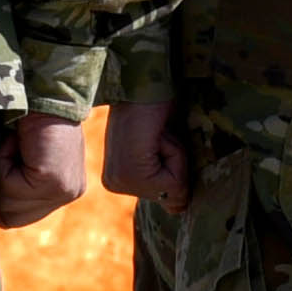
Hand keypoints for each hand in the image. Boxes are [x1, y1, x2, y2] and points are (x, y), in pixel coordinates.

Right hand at [0, 112, 95, 226]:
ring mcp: (64, 190)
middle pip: (10, 217)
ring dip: (0, 170)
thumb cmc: (23, 112)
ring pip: (6, 204)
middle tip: (9, 149)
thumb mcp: (17, 154)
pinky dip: (3, 161)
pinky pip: (8, 187)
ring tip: (15, 143)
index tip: (2, 161)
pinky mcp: (54, 182)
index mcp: (63, 188)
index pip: (16, 215)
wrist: (41, 86)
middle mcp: (69, 192)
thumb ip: (8, 180)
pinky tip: (18, 140)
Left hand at [101, 95, 193, 209]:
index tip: (158, 139)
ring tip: (158, 134)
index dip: (175, 164)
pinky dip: (176, 153)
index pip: (165, 194)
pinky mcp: (132, 173)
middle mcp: (114, 183)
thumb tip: (177, 210)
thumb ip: (169, 182)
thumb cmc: (156, 108)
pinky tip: (158, 134)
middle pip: (171, 196)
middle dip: (175, 162)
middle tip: (158, 136)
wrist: (144, 80)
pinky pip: (175, 179)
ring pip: (175, 188)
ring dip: (176, 156)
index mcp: (118, 178)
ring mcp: (121, 180)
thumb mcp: (165, 149)